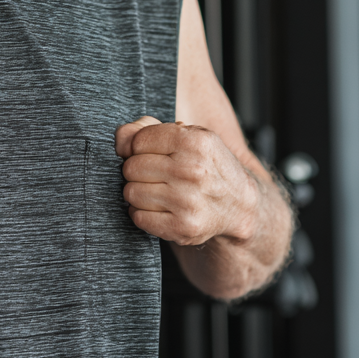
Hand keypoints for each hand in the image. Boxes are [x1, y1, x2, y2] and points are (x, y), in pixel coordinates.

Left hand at [115, 116, 258, 245]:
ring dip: (138, 192)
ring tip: (156, 190)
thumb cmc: (205, 164)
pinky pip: (138, 217)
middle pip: (131, 167)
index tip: (152, 153)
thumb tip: (120, 142)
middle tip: (153, 174)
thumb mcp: (186, 135)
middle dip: (137, 170)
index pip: (138, 141)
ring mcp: (188, 202)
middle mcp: (193, 171)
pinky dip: (142, 213)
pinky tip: (158, 207)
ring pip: (131, 192)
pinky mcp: (183, 228)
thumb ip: (146, 128)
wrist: (238, 204)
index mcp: (194, 141)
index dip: (139, 147)